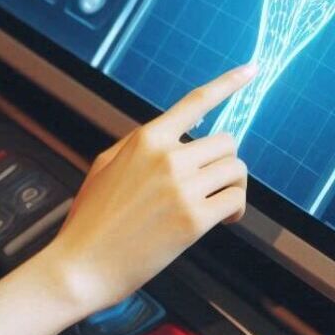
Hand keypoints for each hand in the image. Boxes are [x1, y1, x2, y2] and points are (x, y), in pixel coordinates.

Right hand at [42, 64, 255, 315]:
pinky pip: (236, 201)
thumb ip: (140, 144)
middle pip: (227, 142)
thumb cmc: (91, 218)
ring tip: (218, 203)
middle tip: (213, 183)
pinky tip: (223, 220)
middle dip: (224, 163)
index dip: (229, 82)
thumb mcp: (106, 164)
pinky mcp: (193, 220)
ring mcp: (182, 187)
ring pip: (236, 170)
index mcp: (146, 138)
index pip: (196, 101)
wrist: (82, 265)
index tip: (252, 69)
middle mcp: (167, 157)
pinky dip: (236, 210)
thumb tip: (170, 136)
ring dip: (233, 186)